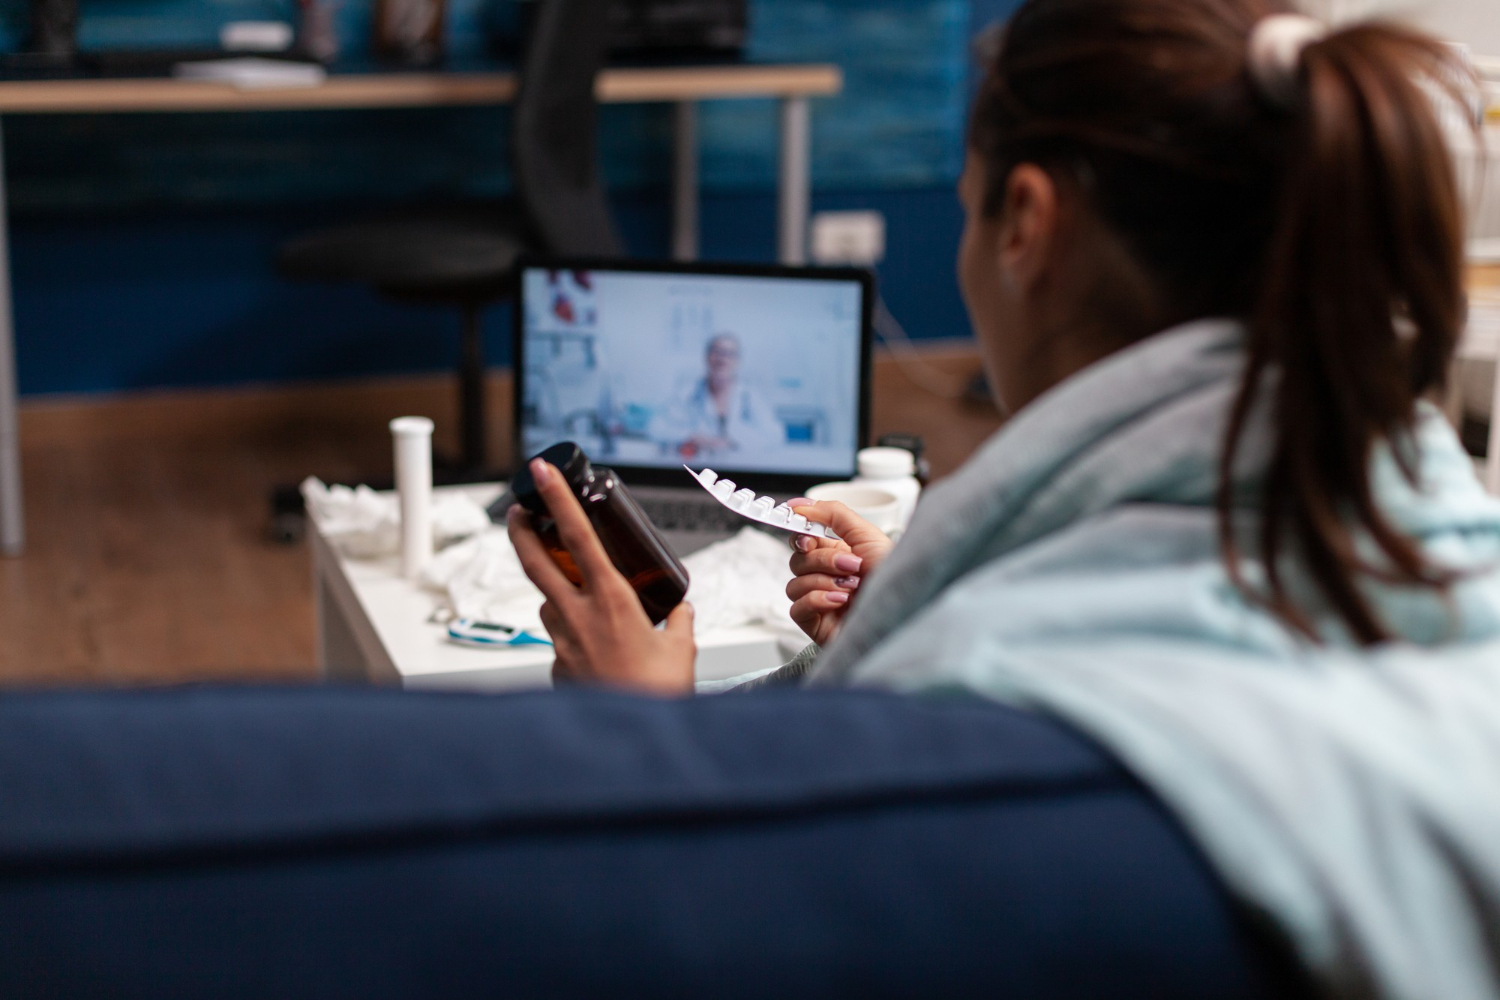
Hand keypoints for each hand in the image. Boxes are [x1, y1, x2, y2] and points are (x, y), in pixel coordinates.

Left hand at [506, 458, 696, 695]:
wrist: (631, 745)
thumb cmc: (656, 697)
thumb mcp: (681, 649)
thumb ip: (678, 620)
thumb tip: (679, 608)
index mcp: (610, 601)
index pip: (578, 536)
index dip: (557, 500)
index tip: (543, 473)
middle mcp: (576, 617)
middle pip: (536, 561)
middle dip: (522, 529)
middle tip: (518, 508)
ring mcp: (561, 643)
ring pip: (550, 603)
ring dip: (560, 593)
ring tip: (589, 600)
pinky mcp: (557, 668)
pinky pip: (561, 639)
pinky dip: (575, 635)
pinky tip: (600, 651)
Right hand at [785, 500, 894, 645]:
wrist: (905, 613)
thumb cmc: (893, 578)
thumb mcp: (867, 535)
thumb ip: (834, 514)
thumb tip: (801, 505)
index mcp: (839, 554)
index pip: (804, 540)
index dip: (801, 535)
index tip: (808, 536)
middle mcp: (828, 577)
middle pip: (797, 560)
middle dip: (823, 561)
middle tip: (851, 565)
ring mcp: (820, 601)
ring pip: (794, 584)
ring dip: (823, 582)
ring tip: (851, 587)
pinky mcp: (816, 623)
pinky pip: (797, 607)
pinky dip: (817, 600)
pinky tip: (840, 601)